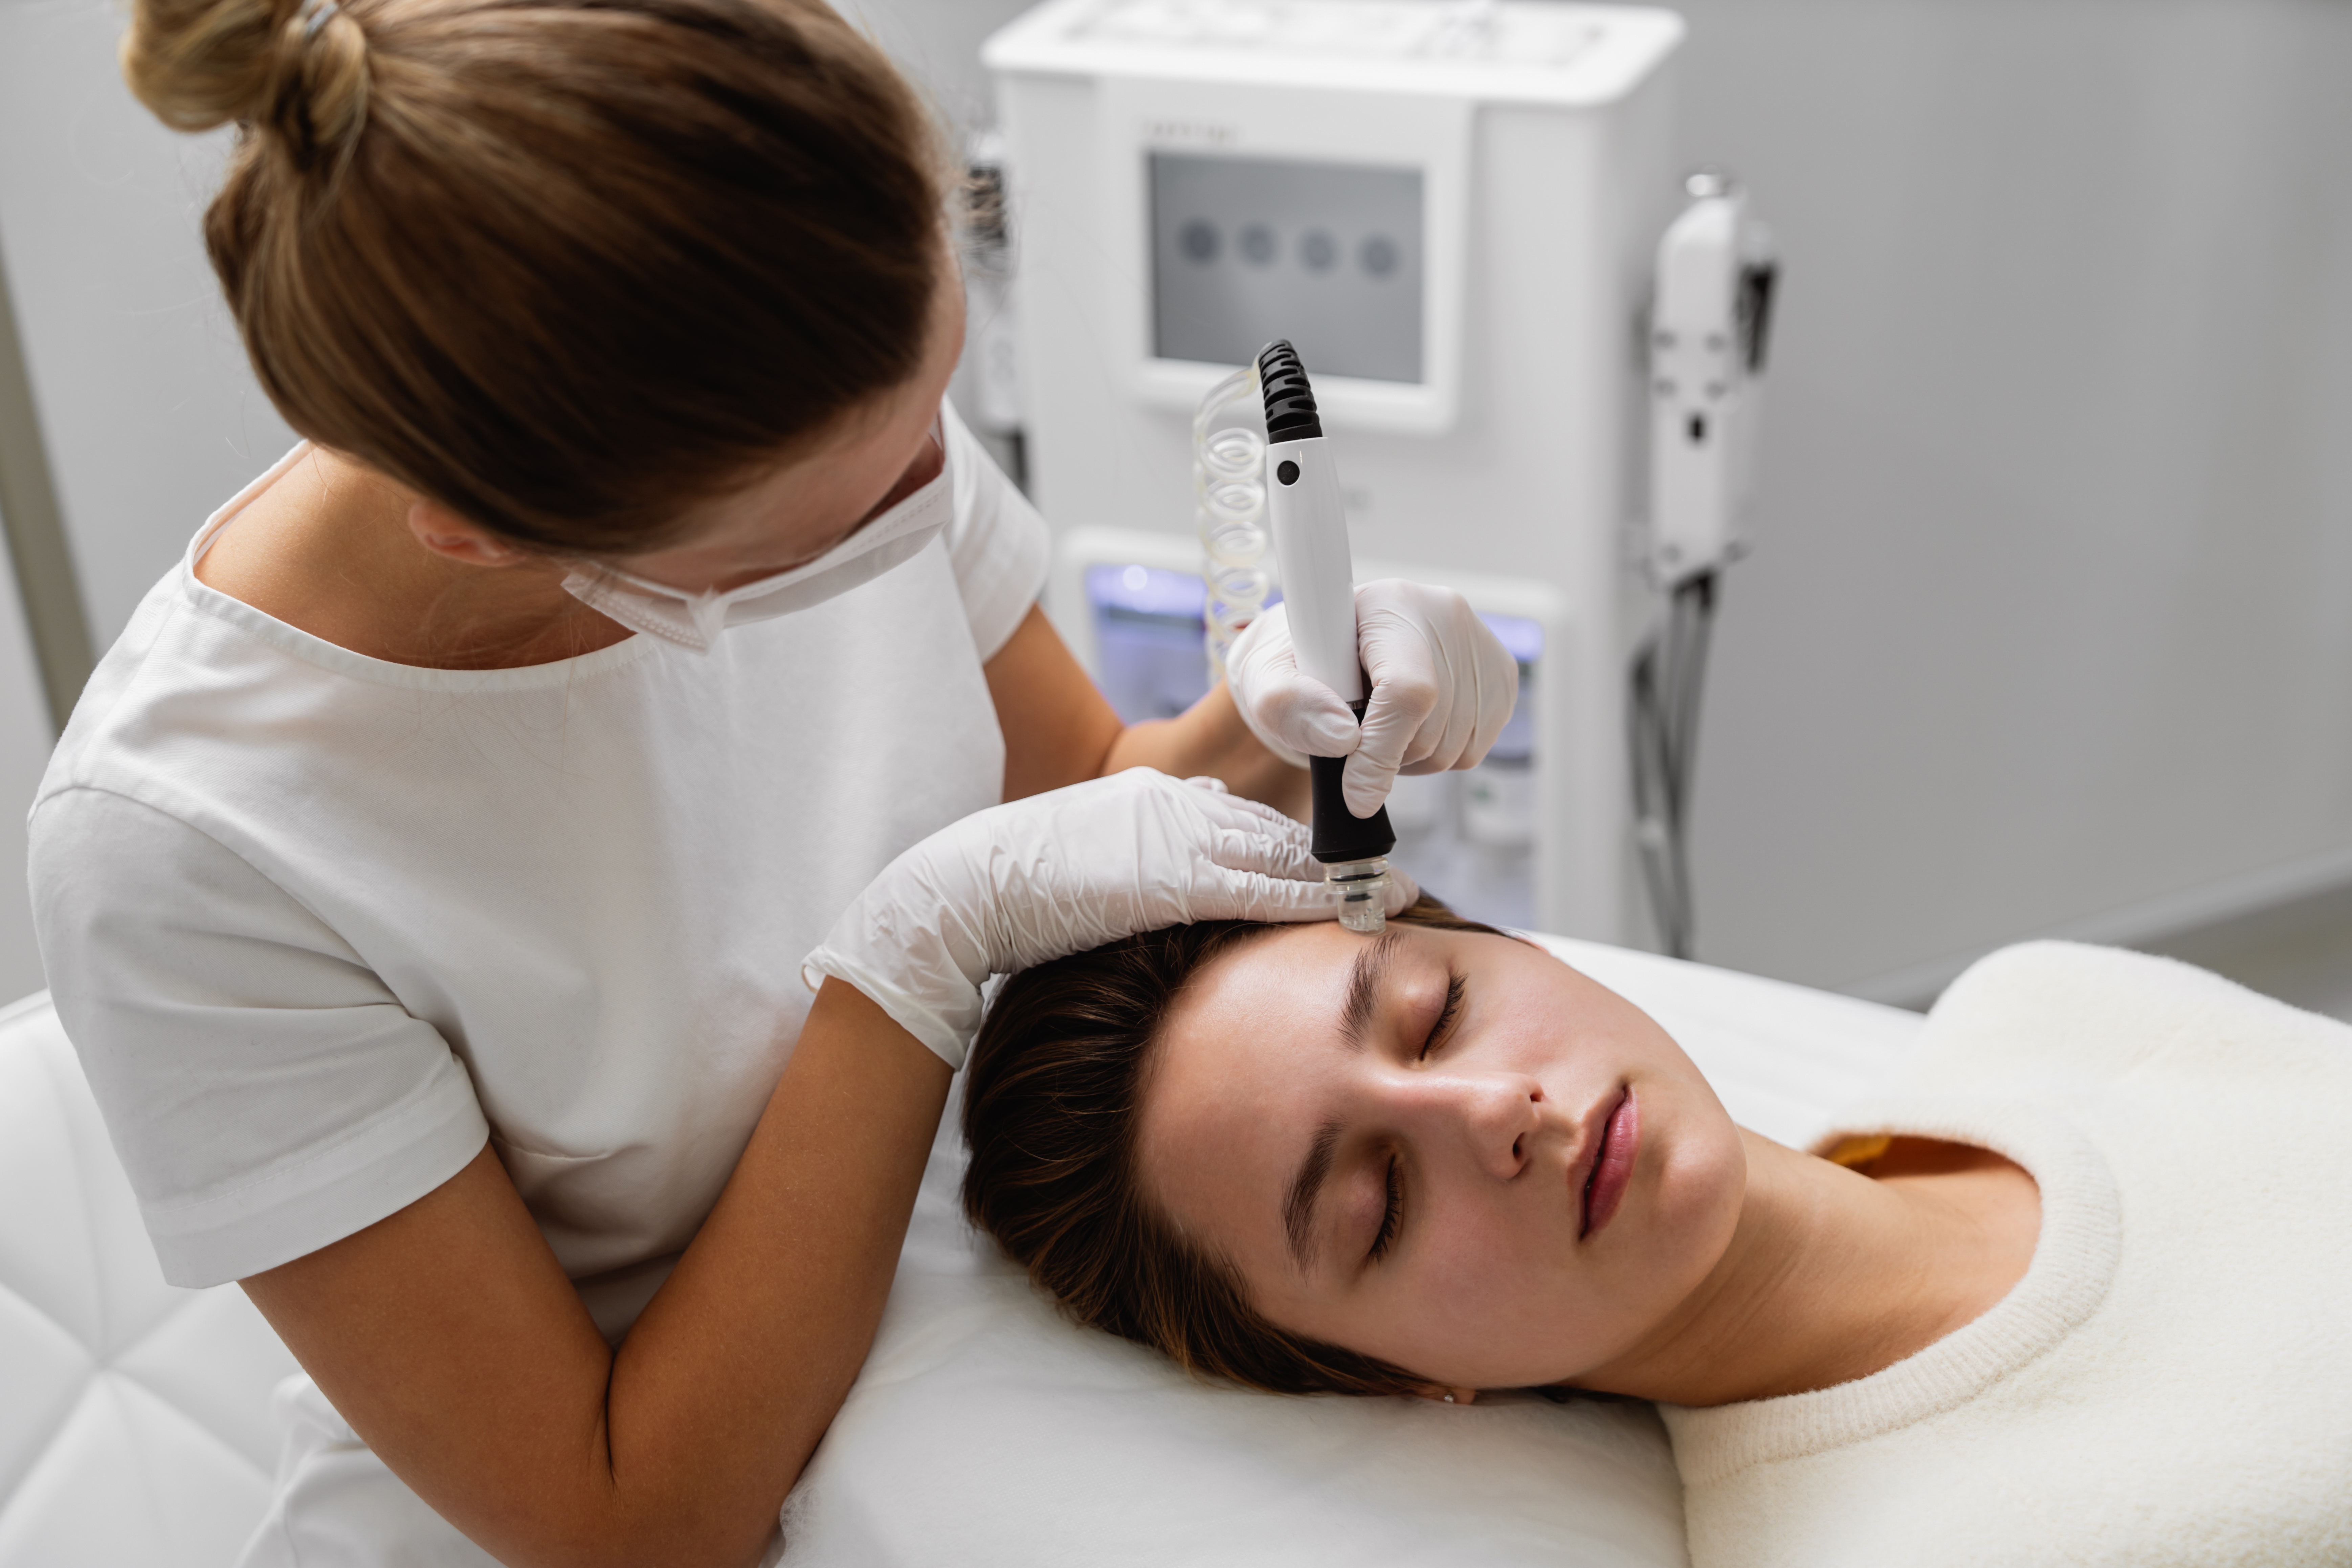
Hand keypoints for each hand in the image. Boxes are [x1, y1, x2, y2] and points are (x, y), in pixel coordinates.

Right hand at [804, 769, 1417, 1065]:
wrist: (969, 889)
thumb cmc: (1019, 884)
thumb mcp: (1093, 855)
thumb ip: (1143, 855)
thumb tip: (1179, 876)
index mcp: (1155, 797)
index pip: (1245, 815)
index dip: (1301, 837)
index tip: (1342, 851)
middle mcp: (1175, 807)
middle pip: (1277, 827)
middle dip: (1340, 849)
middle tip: (1395, 866)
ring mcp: (1176, 840)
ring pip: (1282, 853)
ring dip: (1344, 874)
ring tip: (1399, 887)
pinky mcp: (1173, 879)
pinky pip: (1262, 887)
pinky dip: (1315, 896)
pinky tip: (1359, 905)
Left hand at [1227, 579, 1519, 816]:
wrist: (1328, 649)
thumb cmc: (1296, 665)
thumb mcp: (1266, 679)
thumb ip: (1288, 705)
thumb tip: (1342, 740)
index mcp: (1388, 604)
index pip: (1408, 689)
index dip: (1382, 752)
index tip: (1353, 795)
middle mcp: (1445, 614)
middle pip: (1432, 726)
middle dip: (1386, 756)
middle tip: (1351, 736)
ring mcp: (1480, 644)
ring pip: (1455, 747)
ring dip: (1409, 760)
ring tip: (1376, 727)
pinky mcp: (1499, 676)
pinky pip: (1473, 750)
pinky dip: (1436, 756)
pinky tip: (1407, 727)